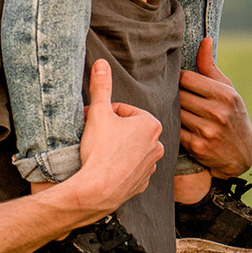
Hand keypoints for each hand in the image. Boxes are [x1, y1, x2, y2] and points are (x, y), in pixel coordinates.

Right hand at [57, 60, 163, 223]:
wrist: (97, 190)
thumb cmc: (100, 150)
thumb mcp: (98, 112)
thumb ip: (101, 86)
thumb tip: (101, 63)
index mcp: (151, 124)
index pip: (124, 111)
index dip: (105, 114)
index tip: (93, 121)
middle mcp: (158, 144)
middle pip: (129, 130)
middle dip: (112, 130)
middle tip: (94, 136)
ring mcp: (151, 166)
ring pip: (131, 149)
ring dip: (117, 148)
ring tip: (99, 154)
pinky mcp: (142, 183)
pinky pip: (130, 169)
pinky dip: (119, 167)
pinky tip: (106, 169)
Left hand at [179, 38, 251, 175]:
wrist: (242, 156)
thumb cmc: (233, 116)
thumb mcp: (228, 91)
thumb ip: (211, 67)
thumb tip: (205, 39)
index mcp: (225, 94)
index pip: (186, 78)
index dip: (180, 80)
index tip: (181, 84)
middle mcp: (218, 112)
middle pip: (179, 95)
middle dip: (175, 96)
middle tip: (177, 98)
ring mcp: (207, 130)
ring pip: (175, 112)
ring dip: (173, 112)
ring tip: (178, 111)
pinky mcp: (198, 146)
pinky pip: (176, 130)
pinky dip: (175, 128)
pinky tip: (180, 127)